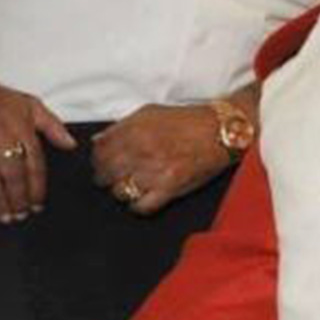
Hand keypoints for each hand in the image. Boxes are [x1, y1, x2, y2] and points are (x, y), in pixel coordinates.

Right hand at [0, 80, 75, 223]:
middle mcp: (4, 141)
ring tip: (5, 216)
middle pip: (15, 176)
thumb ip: (52, 127)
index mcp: (23, 132)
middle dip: (19, 199)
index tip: (37, 205)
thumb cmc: (0, 99)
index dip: (37, 188)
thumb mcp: (31, 105)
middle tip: (22, 216)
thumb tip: (71, 145)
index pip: (35, 166)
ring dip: (0, 200)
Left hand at [91, 103, 229, 214]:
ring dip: (122, 191)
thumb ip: (122, 126)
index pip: (98, 152)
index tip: (103, 164)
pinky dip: (139, 205)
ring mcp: (155, 171)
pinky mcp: (170, 187)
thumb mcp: (150, 113)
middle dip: (106, 177)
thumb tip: (98, 141)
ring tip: (132, 186)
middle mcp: (141, 150)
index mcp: (134, 130)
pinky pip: (141, 206)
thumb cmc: (188, 121)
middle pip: (104, 174)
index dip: (98, 160)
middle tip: (114, 177)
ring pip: (120, 192)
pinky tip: (144, 198)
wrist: (222, 131)